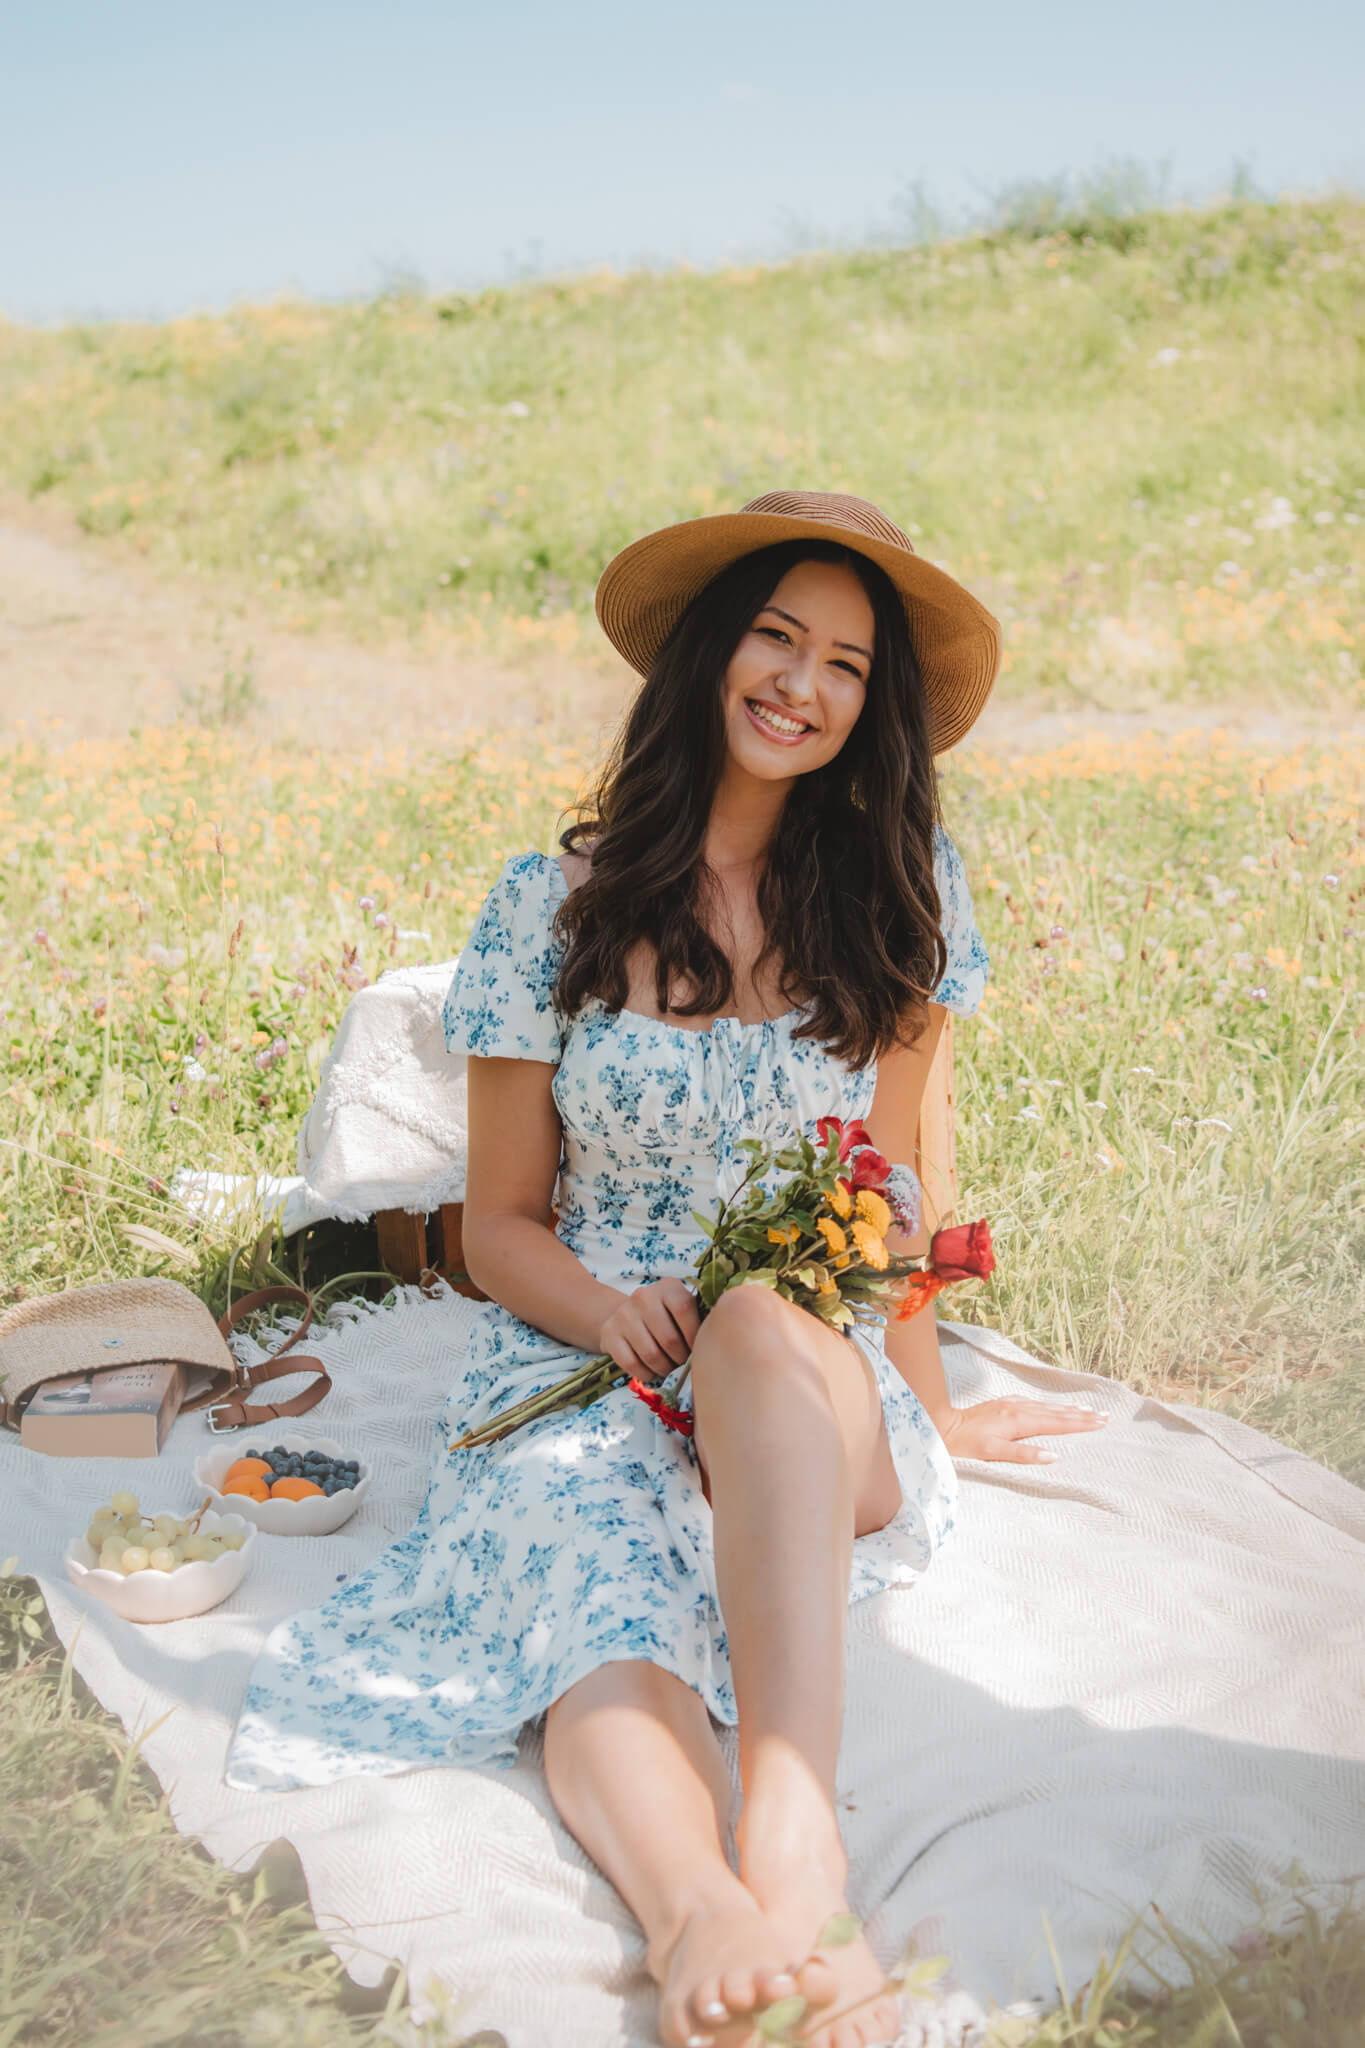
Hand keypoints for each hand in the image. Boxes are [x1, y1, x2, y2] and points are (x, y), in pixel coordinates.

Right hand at [598, 1280, 700, 1381]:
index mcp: (668, 1286)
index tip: (699, 1350)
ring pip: (651, 1355)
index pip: (683, 1309)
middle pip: (669, 1338)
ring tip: (670, 1369)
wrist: (627, 1316)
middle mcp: (643, 1296)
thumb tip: (716, 1344)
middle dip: (681, 1359)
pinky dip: (646, 1374)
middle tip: (684, 1366)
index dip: (694, 1336)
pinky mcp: (609, 1333)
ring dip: (665, 1369)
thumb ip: (700, 1320)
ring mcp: (624, 1314)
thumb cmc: (667, 1317)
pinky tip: (652, 1371)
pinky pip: (631, 1364)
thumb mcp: (683, 1310)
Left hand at [936, 1397, 1107, 1463]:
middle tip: (1104, 1415)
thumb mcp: (993, 1453)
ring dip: (1068, 1408)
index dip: (1080, 1424)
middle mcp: (1018, 1408)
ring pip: (1047, 1406)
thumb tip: (1053, 1456)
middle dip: (1081, 1414)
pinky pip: (1035, 1403)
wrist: (942, 1425)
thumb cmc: (965, 1444)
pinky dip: (1050, 1406)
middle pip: (1056, 1412)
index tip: (1100, 1422)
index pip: (1057, 1423)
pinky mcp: (1003, 1403)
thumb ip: (1023, 1454)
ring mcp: (1010, 1404)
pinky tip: (1053, 1406)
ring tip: (1088, 1409)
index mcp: (1019, 1421)